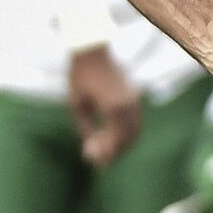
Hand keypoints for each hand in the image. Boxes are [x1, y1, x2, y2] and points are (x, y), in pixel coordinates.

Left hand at [68, 46, 141, 167]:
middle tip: (98, 161)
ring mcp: (134, 101)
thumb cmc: (80, 76)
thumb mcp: (77, 104)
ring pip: (134, 132)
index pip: (115, 141)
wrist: (91, 51)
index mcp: (113, 108)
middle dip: (114, 153)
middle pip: (128, 140)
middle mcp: (128, 106)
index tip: (91, 160)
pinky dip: (126, 133)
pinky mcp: (134, 97)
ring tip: (102, 148)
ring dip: (121, 144)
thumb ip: (85, 128)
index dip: (105, 154)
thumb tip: (90, 148)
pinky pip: (135, 122)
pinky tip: (109, 135)